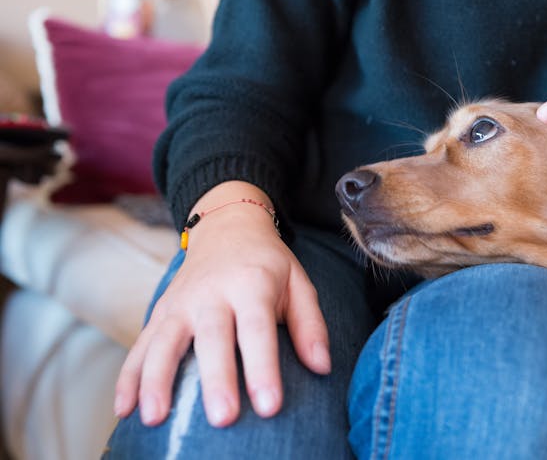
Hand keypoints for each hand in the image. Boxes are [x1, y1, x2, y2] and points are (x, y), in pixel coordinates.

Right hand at [113, 181, 330, 426]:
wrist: (226, 227)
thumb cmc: (267, 264)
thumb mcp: (298, 283)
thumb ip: (310, 325)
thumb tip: (323, 367)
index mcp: (251, 284)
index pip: (257, 329)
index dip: (263, 367)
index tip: (269, 406)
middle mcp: (212, 293)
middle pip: (211, 337)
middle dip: (215, 379)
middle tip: (222, 419)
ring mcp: (180, 302)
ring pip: (164, 341)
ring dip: (156, 380)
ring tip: (155, 418)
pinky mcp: (161, 312)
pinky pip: (140, 345)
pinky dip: (128, 377)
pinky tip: (124, 410)